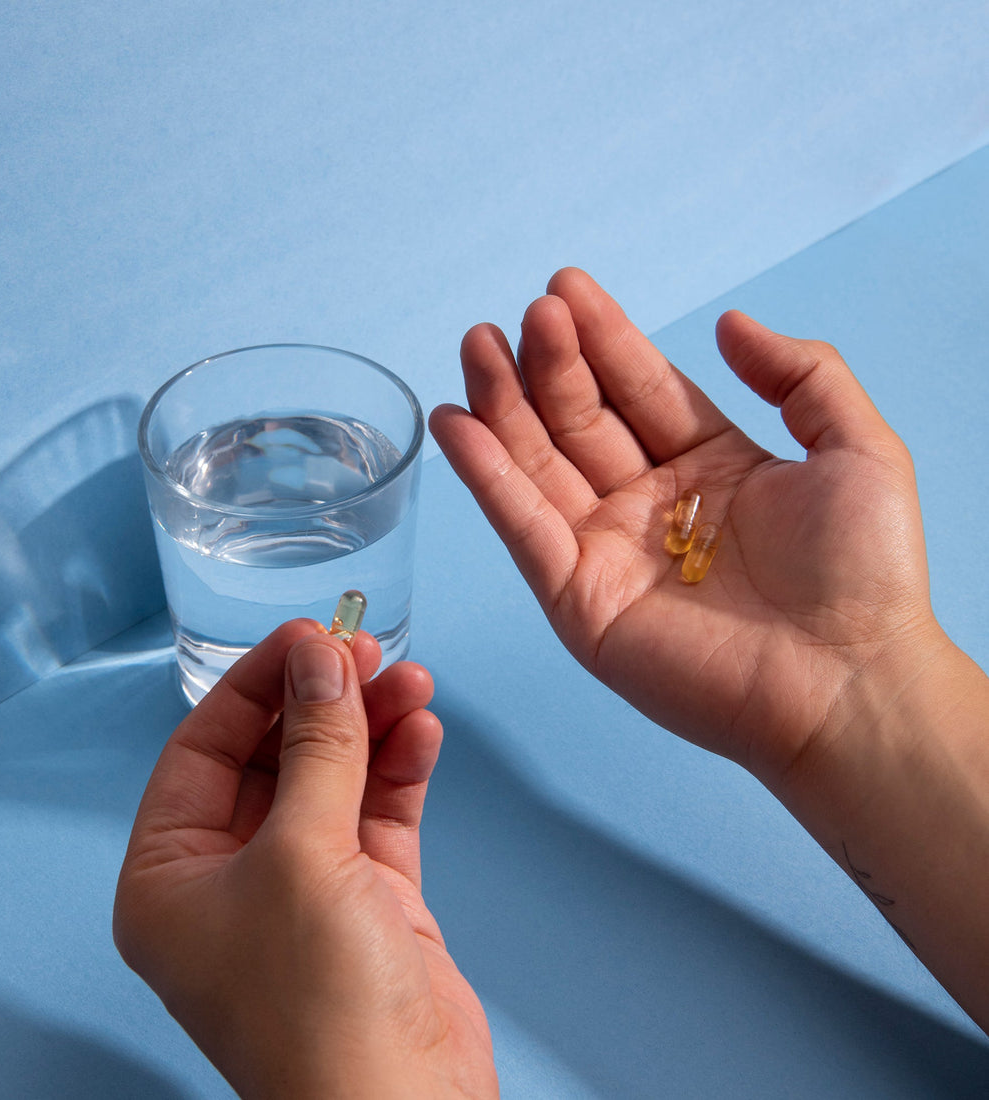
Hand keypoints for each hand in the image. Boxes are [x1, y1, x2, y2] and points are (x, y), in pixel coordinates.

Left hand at [113, 621, 497, 1099]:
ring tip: (409, 680)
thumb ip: (318, 745)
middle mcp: (231, 880)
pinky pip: (377, 815)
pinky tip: (420, 730)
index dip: (256, 685)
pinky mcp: (366, 900)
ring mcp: (303, 890)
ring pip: (333, 780)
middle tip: (365, 649)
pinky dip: (399, 771)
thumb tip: (321, 658)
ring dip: (371, 728)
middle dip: (323, 701)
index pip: (204, 750)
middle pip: (275, 758)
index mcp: (171, 878)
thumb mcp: (304, 853)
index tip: (306, 635)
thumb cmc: (319, 1009)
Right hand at [430, 268, 943, 783]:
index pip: (640, 387)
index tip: (565, 287)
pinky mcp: (576, 598)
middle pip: (581, 419)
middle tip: (521, 313)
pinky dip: (485, 476)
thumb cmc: (864, 573)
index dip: (603, 337)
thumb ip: (800, 374)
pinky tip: (455, 423)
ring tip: (476, 344)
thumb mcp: (856, 447)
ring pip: (539, 464)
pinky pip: (522, 525)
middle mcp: (649, 503)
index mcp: (710, 466)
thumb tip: (729, 322)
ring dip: (503, 404)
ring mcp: (607, 551)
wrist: (846, 684)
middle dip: (548, 363)